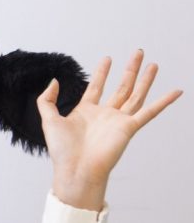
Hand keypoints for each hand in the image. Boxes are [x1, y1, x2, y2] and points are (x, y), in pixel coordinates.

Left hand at [37, 49, 182, 210]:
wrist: (76, 169)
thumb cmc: (62, 151)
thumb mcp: (49, 119)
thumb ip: (47, 99)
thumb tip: (54, 81)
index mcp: (86, 111)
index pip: (97, 86)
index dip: (102, 72)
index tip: (108, 58)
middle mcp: (105, 114)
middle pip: (121, 87)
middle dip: (130, 69)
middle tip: (138, 52)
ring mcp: (118, 121)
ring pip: (135, 95)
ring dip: (145, 79)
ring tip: (153, 64)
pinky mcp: (129, 128)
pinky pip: (149, 112)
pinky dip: (164, 102)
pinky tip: (175, 91)